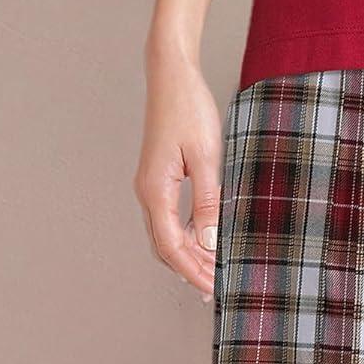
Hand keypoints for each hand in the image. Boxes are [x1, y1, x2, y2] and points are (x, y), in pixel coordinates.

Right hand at [133, 50, 222, 296]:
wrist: (172, 76)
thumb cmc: (189, 109)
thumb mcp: (207, 156)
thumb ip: (208, 200)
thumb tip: (210, 241)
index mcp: (155, 190)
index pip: (172, 246)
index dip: (192, 270)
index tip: (212, 287)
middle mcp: (147, 192)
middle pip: (164, 246)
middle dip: (189, 268)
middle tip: (216, 287)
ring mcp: (151, 184)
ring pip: (165, 233)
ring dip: (188, 253)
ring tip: (213, 268)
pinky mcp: (159, 176)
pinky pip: (169, 216)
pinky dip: (186, 232)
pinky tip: (204, 236)